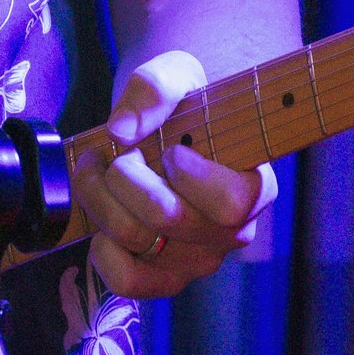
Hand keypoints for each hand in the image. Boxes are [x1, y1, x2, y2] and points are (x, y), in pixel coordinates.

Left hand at [72, 50, 275, 300]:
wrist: (165, 133)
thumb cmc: (184, 107)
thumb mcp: (176, 74)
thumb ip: (155, 87)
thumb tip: (122, 130)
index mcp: (254, 187)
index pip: (232, 203)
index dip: (191, 176)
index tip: (171, 149)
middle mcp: (230, 232)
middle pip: (168, 218)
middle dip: (125, 175)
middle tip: (117, 153)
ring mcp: (196, 261)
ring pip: (138, 241)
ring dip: (102, 199)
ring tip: (99, 172)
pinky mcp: (162, 280)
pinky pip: (126, 281)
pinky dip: (103, 249)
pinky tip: (105, 220)